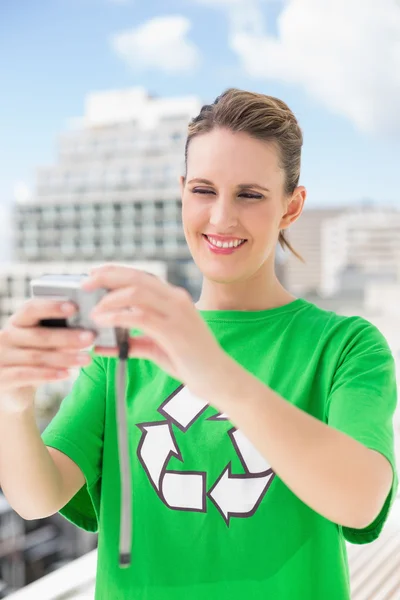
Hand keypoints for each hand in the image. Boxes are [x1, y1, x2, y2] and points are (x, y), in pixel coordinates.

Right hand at [0, 300, 94, 412]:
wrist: (11, 388)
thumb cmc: (31, 359)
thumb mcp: (41, 343)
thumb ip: (56, 333)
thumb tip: (86, 329)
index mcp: (16, 322)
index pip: (31, 309)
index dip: (52, 307)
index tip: (74, 307)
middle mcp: (6, 337)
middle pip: (39, 335)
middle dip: (67, 336)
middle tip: (91, 337)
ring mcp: (1, 357)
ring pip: (37, 356)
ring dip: (65, 358)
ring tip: (87, 359)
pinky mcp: (1, 377)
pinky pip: (27, 374)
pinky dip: (49, 374)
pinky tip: (67, 374)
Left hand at [83, 264, 230, 400]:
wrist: (219, 378)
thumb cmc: (192, 363)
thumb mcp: (159, 348)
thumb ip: (136, 342)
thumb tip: (108, 344)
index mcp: (174, 299)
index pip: (141, 276)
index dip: (115, 272)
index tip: (93, 274)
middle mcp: (176, 299)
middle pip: (135, 277)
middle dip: (106, 276)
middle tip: (84, 283)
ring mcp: (177, 312)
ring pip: (136, 292)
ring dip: (109, 298)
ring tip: (92, 310)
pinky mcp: (174, 330)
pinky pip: (139, 316)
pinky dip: (117, 317)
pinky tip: (102, 322)